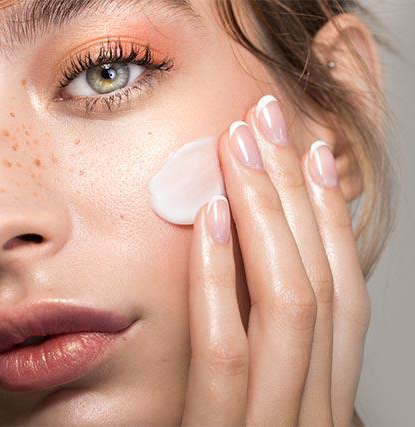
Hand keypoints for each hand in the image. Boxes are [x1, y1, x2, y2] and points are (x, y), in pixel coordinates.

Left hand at [181, 95, 368, 425]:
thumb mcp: (241, 416)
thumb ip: (250, 366)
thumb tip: (240, 277)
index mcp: (319, 404)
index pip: (340, 295)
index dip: (326, 217)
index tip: (308, 151)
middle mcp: (312, 413)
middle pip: (320, 283)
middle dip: (296, 193)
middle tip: (266, 120)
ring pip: (289, 304)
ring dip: (265, 213)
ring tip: (237, 147)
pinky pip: (226, 352)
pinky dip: (219, 280)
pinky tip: (208, 219)